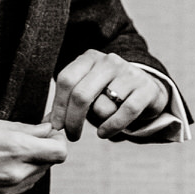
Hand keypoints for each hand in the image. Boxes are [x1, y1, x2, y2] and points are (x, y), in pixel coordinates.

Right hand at [0, 118, 68, 193]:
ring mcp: (6, 189)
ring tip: (12, 148)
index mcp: (15, 148)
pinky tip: (2, 162)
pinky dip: (20, 173)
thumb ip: (22, 128)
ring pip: (37, 175)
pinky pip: (21, 186)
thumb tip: (45, 128)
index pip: (59, 150)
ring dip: (33, 161)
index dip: (57, 138)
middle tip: (32, 135)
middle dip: (45, 148)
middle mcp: (15, 173)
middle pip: (50, 163)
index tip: (49, 129)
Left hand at [50, 49, 166, 140]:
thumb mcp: (88, 91)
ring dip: (98, 121)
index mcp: (90, 58)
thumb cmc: (109, 93)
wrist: (147, 89)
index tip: (56, 126)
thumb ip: (69, 102)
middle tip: (72, 136)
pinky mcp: (145, 89)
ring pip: (103, 106)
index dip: (58, 106)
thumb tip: (47, 124)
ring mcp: (129, 73)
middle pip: (81, 94)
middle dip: (72, 120)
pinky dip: (112, 127)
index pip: (66, 79)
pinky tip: (104, 133)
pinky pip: (125, 112)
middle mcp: (109, 61)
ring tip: (100, 123)